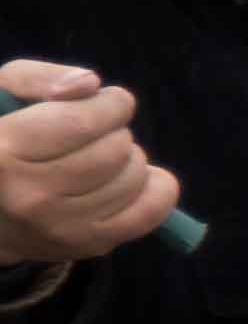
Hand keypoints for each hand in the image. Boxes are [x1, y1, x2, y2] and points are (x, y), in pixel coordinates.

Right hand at [0, 59, 180, 266]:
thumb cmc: (1, 142)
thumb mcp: (2, 95)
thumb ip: (38, 78)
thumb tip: (90, 85)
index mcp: (2, 152)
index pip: (84, 122)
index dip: (111, 104)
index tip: (109, 101)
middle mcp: (29, 196)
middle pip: (114, 150)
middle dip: (116, 130)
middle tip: (97, 132)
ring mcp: (59, 226)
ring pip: (133, 177)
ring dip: (129, 158)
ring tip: (102, 156)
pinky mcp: (85, 245)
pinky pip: (150, 212)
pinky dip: (156, 187)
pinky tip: (134, 177)